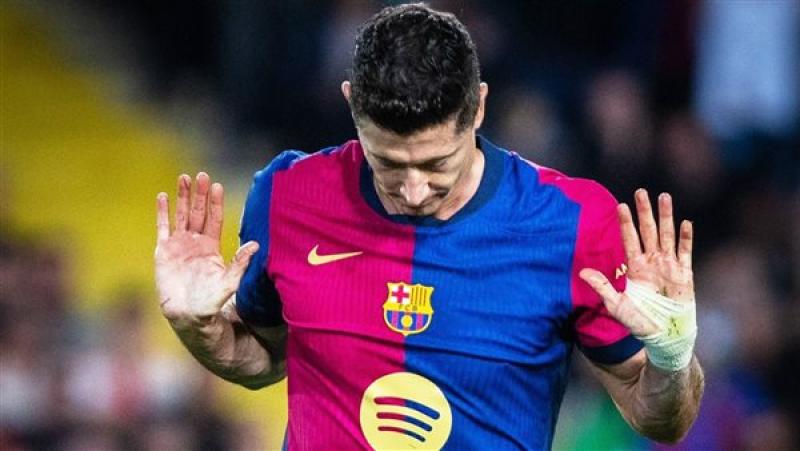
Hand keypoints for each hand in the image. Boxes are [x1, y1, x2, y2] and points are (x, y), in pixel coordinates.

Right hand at [155, 173, 258, 321]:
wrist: (187, 317)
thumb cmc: (211, 304)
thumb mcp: (229, 283)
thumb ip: (240, 263)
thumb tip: (256, 245)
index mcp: (212, 247)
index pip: (214, 219)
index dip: (216, 203)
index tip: (218, 186)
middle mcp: (196, 243)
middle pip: (198, 212)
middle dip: (200, 194)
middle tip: (202, 175)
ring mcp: (179, 246)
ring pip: (181, 215)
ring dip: (182, 197)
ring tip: (183, 177)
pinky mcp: (163, 252)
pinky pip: (162, 228)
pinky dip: (162, 212)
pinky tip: (162, 196)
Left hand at [580, 189, 693, 336]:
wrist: (664, 336)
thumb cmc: (639, 322)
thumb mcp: (616, 305)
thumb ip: (601, 286)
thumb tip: (582, 271)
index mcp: (635, 267)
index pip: (629, 239)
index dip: (625, 223)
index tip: (620, 205)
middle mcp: (652, 262)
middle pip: (647, 231)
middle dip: (644, 212)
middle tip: (640, 191)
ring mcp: (669, 266)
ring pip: (667, 235)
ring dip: (666, 216)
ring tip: (664, 197)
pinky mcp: (685, 274)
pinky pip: (686, 252)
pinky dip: (685, 238)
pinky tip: (685, 223)